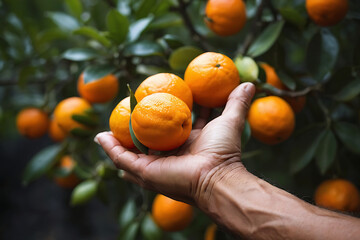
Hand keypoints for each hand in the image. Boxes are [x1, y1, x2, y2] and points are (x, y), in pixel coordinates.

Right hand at [95, 83, 254, 204]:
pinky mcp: (145, 172)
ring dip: (119, 139)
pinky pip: (122, 159)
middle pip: (150, 139)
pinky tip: (102, 136)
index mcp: (187, 144)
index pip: (173, 127)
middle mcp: (170, 156)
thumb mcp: (230, 120)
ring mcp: (155, 165)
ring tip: (109, 124)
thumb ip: (237, 102)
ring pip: (132, 151)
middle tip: (129, 110)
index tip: (157, 99)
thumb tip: (250, 83)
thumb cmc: (223, 150)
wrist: (216, 176)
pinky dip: (111, 148)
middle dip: (139, 126)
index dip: (166, 114)